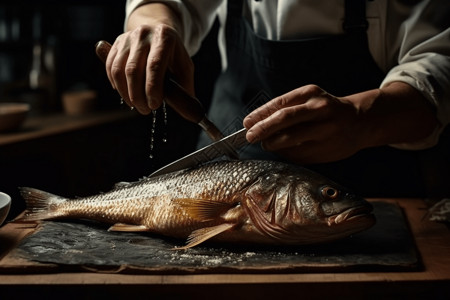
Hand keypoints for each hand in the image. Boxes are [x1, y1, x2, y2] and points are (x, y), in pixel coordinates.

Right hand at [105, 4, 193, 113]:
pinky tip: (125, 94)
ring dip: (125, 93)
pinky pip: (110, 68)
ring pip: (118, 70)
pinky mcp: (117, 43)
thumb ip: (185, 88)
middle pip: (133, 69)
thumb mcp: (184, 68)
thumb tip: (189, 113)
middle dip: (138, 95)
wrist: (159, 33)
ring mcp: (128, 37)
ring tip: (135, 105)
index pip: (154, 65)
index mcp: (165, 38)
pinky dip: (116, 85)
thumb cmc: (173, 56)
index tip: (154, 105)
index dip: (152, 88)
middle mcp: (144, 34)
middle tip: (145, 110)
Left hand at [243, 82, 437, 163]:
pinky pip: (298, 154)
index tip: (247, 123)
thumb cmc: (326, 109)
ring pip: (290, 140)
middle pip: (285, 120)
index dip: (261, 115)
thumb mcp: (309, 98)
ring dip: (272, 144)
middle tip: (250, 136)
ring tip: (266, 143)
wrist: (359, 121)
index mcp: (312, 94)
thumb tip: (256, 121)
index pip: (280, 104)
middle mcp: (320, 110)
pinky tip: (282, 150)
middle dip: (263, 129)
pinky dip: (285, 153)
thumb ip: (286, 107)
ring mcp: (324, 131)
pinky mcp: (326, 149)